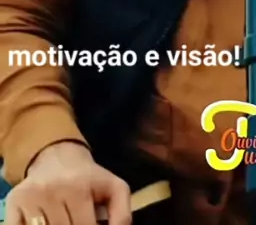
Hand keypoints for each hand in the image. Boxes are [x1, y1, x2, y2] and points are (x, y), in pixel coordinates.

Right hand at [5, 141, 131, 224]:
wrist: (57, 155)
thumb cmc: (88, 179)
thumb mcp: (114, 189)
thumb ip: (122, 215)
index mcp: (80, 188)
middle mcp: (52, 190)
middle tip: (75, 220)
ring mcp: (30, 196)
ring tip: (64, 219)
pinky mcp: (14, 200)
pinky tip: (43, 222)